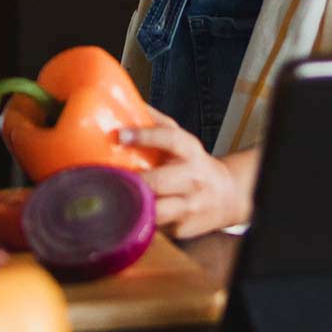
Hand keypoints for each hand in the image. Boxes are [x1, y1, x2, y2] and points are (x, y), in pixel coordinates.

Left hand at [120, 109, 251, 237]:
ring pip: (156, 210)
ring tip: (108, 198)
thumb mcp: (181, 139)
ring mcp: (189, 206)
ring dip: (131, 205)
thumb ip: (156, 123)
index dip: (144, 136)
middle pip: (159, 181)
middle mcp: (192, 178)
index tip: (119, 135)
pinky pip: (154, 227)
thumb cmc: (192, 162)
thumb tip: (125, 102)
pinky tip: (121, 216)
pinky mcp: (182, 229)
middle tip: (104, 175)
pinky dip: (137, 222)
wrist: (226, 195)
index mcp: (189, 151)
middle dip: (131, 180)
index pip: (170, 139)